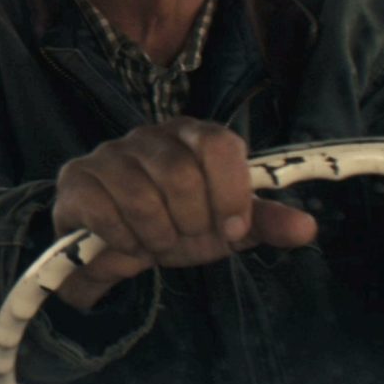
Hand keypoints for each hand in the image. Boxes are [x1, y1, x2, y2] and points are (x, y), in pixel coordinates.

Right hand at [51, 117, 317, 309]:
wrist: (113, 247)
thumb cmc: (175, 225)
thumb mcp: (223, 227)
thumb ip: (263, 222)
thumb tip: (308, 227)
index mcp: (190, 136)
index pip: (219, 143)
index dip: (230, 192)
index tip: (231, 229)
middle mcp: (146, 135)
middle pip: (180, 174)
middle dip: (191, 223)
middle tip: (186, 239)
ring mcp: (107, 154)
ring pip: (142, 197)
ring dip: (157, 237)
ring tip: (156, 245)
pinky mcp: (76, 179)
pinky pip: (105, 211)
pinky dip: (124, 240)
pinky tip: (127, 243)